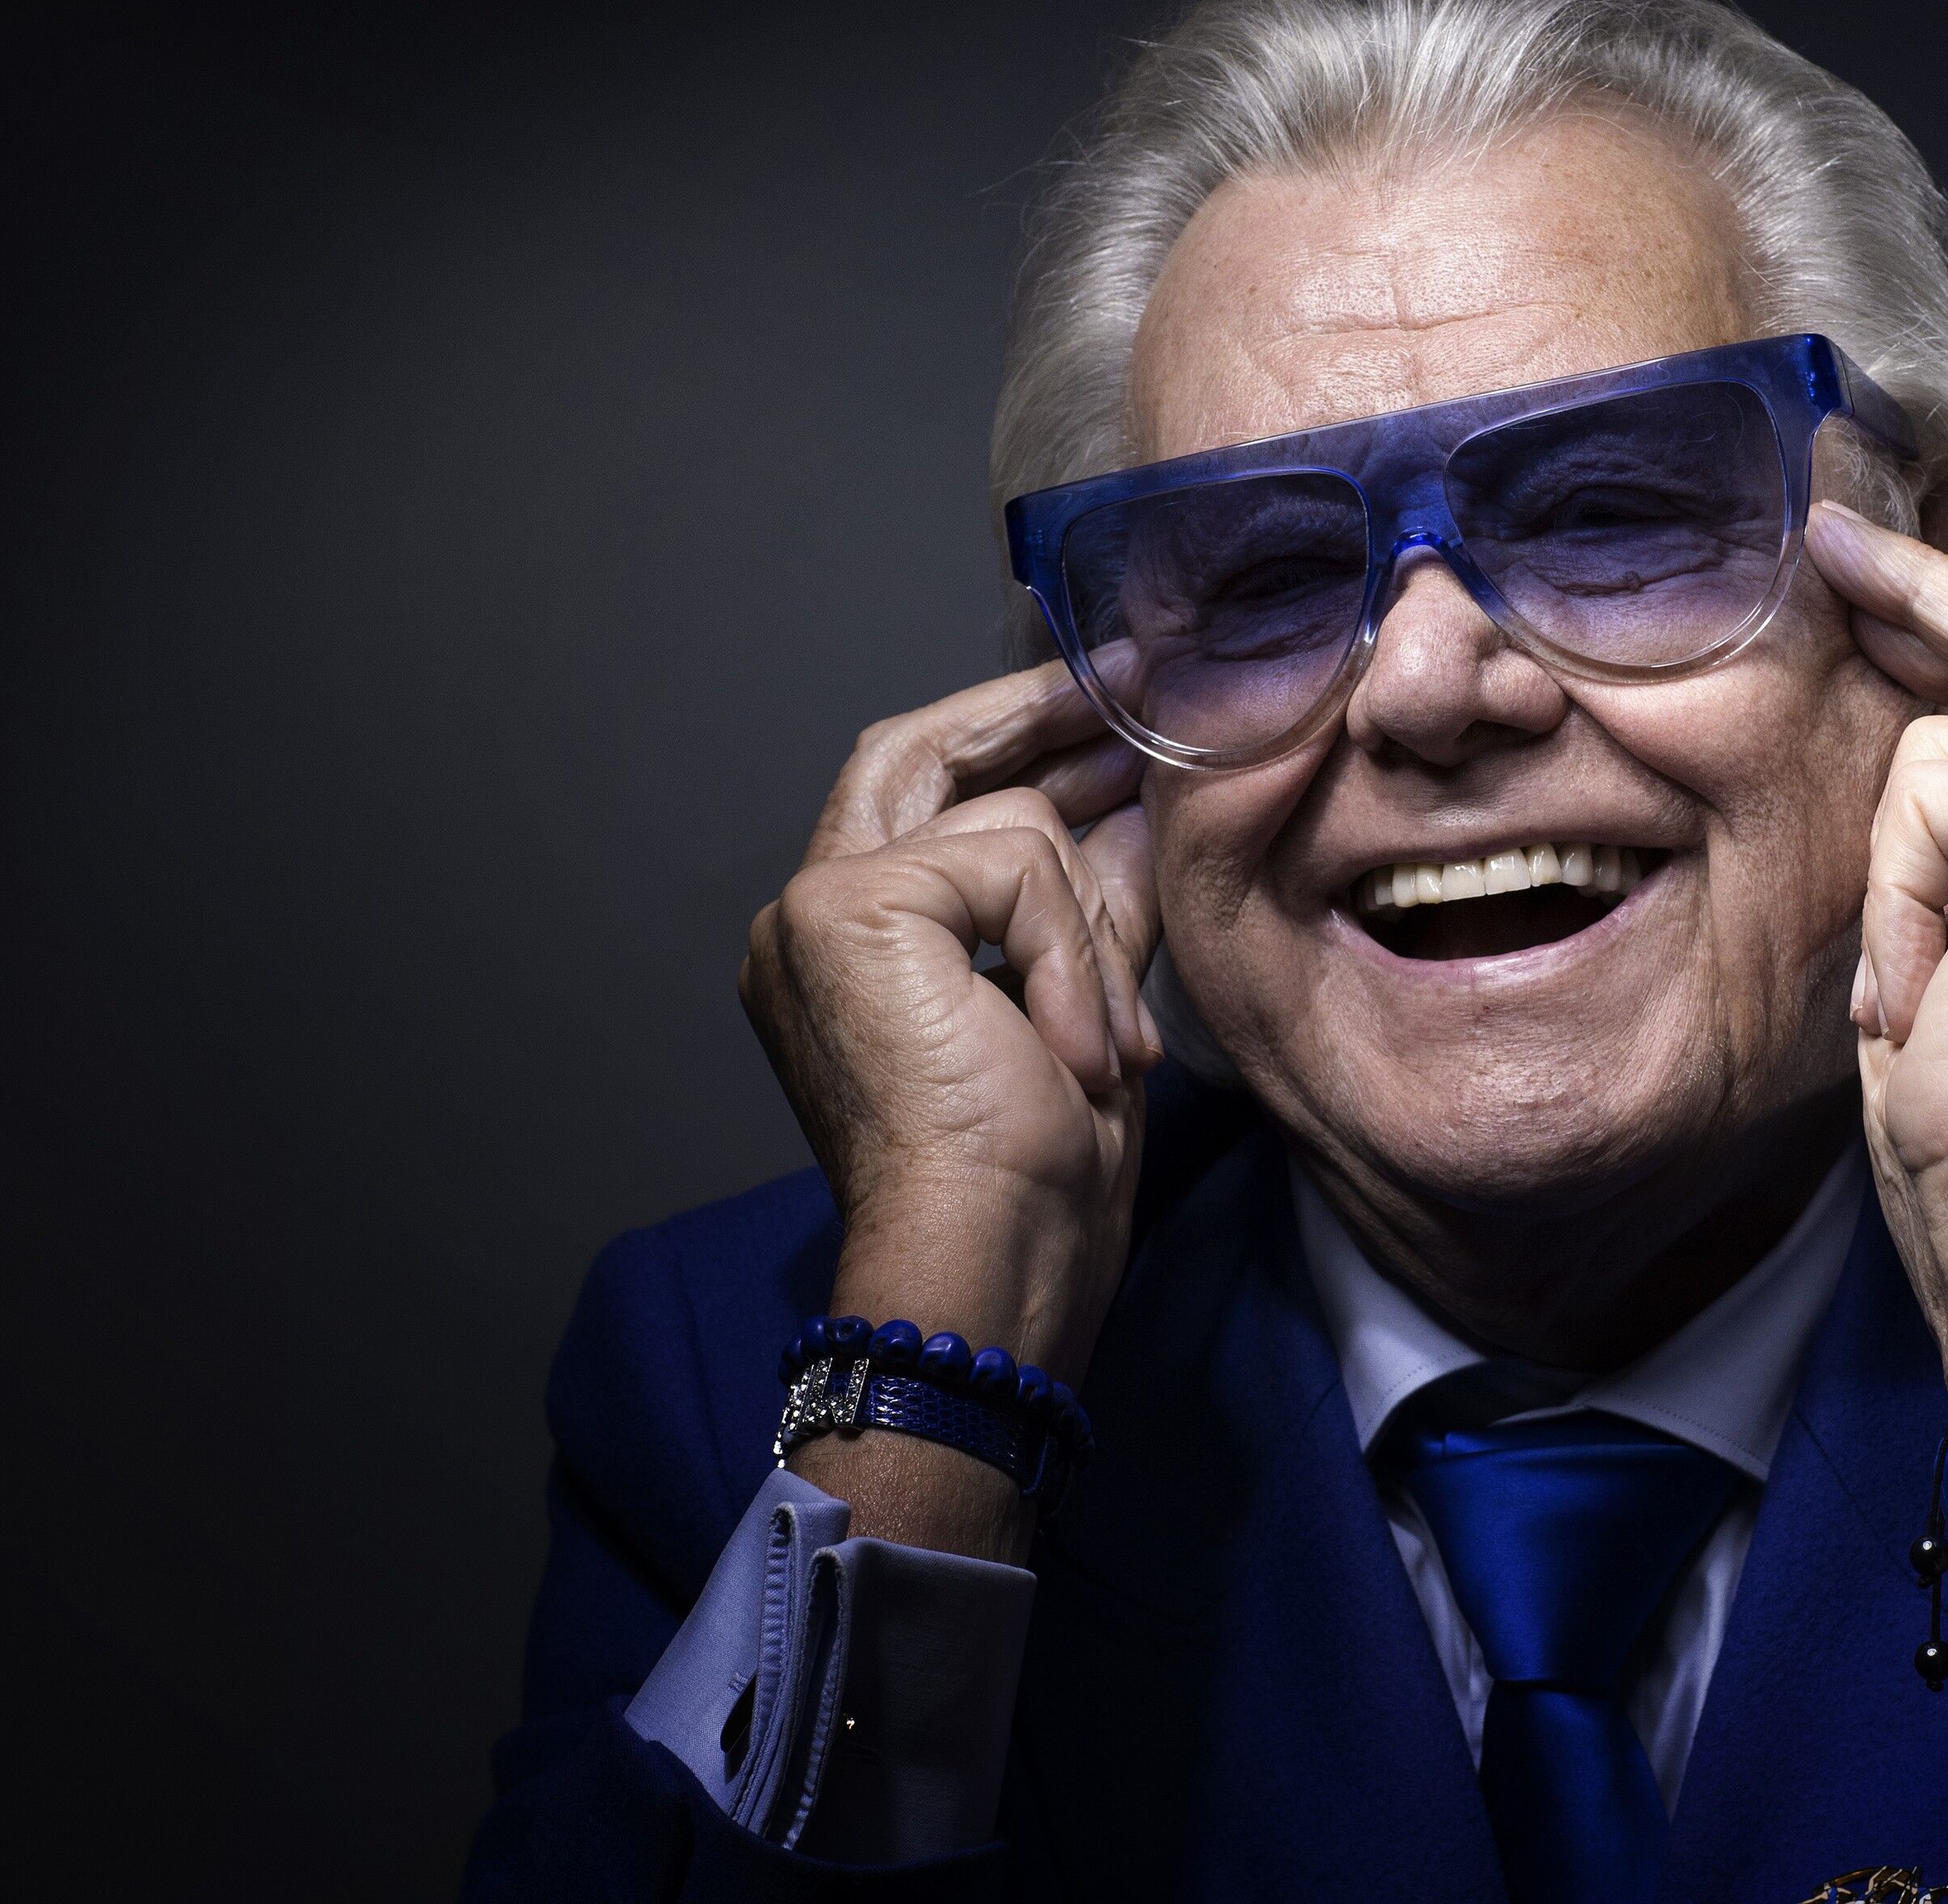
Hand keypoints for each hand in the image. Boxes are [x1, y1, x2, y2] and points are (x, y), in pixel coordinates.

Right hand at [739, 657, 1158, 1552]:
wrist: (988, 1264)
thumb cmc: (1035, 1184)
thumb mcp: (1085, 1010)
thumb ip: (1094, 904)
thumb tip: (1141, 801)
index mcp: (852, 952)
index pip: (924, 794)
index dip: (1012, 740)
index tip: (1107, 708)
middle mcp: (806, 919)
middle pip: (919, 752)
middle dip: (1033, 715)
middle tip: (1130, 683)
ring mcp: (814, 908)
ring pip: (1012, 826)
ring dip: (1097, 936)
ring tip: (1111, 1044)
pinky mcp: (845, 910)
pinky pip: (1017, 866)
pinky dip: (1075, 958)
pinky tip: (1076, 1048)